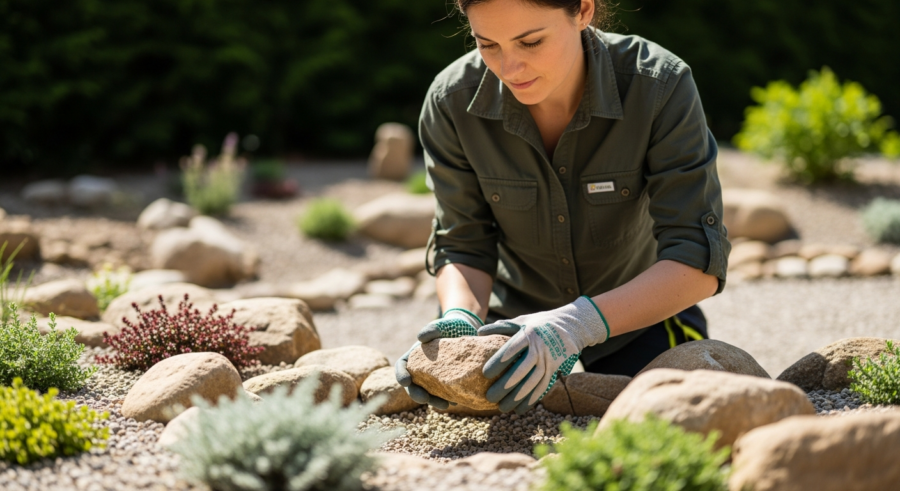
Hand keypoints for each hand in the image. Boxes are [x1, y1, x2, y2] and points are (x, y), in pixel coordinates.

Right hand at [394, 308, 482, 408]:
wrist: (467, 332)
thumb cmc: (448, 328)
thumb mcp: (440, 326)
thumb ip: (430, 329)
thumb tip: (420, 338)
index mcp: (414, 357)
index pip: (401, 367)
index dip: (400, 375)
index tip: (405, 381)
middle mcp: (422, 370)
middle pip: (413, 385)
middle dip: (416, 394)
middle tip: (424, 399)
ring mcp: (435, 378)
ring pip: (429, 393)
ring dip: (434, 401)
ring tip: (445, 405)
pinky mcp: (448, 382)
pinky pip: (445, 394)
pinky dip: (449, 399)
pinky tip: (457, 401)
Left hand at [479, 296, 609, 413]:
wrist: (571, 326)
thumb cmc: (539, 323)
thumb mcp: (522, 320)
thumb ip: (501, 327)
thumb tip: (479, 333)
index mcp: (528, 334)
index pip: (511, 349)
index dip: (498, 362)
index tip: (485, 374)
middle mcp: (540, 348)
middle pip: (521, 370)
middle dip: (505, 385)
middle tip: (490, 397)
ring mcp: (549, 360)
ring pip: (533, 382)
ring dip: (517, 397)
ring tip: (502, 408)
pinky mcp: (554, 370)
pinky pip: (543, 387)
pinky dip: (531, 400)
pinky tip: (519, 410)